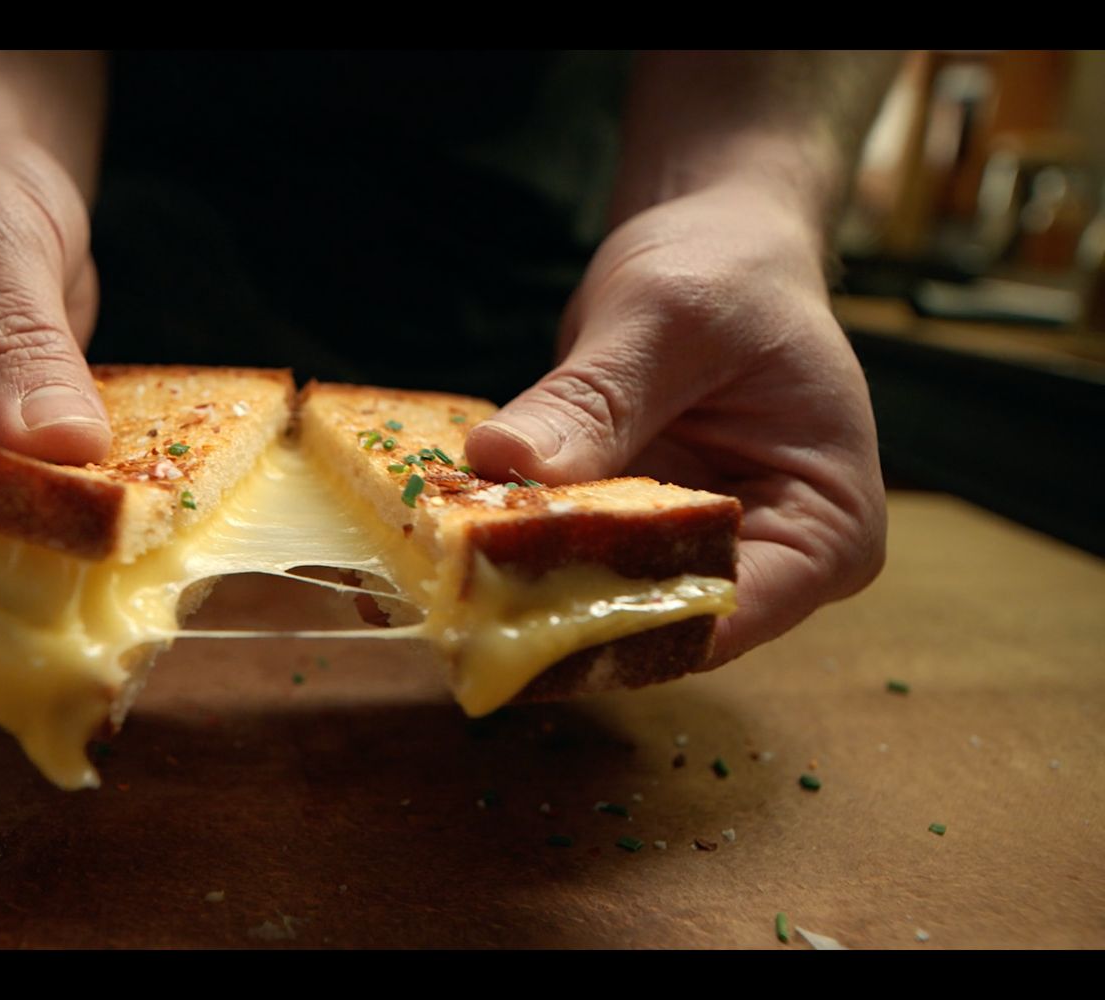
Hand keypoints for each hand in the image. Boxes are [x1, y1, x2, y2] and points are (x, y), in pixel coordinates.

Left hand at [464, 183, 886, 665]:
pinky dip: (502, 547)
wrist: (706, 241)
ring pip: (594, 599)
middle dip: (553, 612)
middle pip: (653, 621)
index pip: (724, 613)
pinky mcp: (620, 534)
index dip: (621, 624)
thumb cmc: (725, 269)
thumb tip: (500, 459)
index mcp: (825, 529)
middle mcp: (762, 563)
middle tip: (451, 600)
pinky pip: (559, 556)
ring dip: (513, 587)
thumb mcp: (666, 319)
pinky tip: (432, 539)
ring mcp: (686, 552)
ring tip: (429, 575)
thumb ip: (594, 398)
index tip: (518, 615)